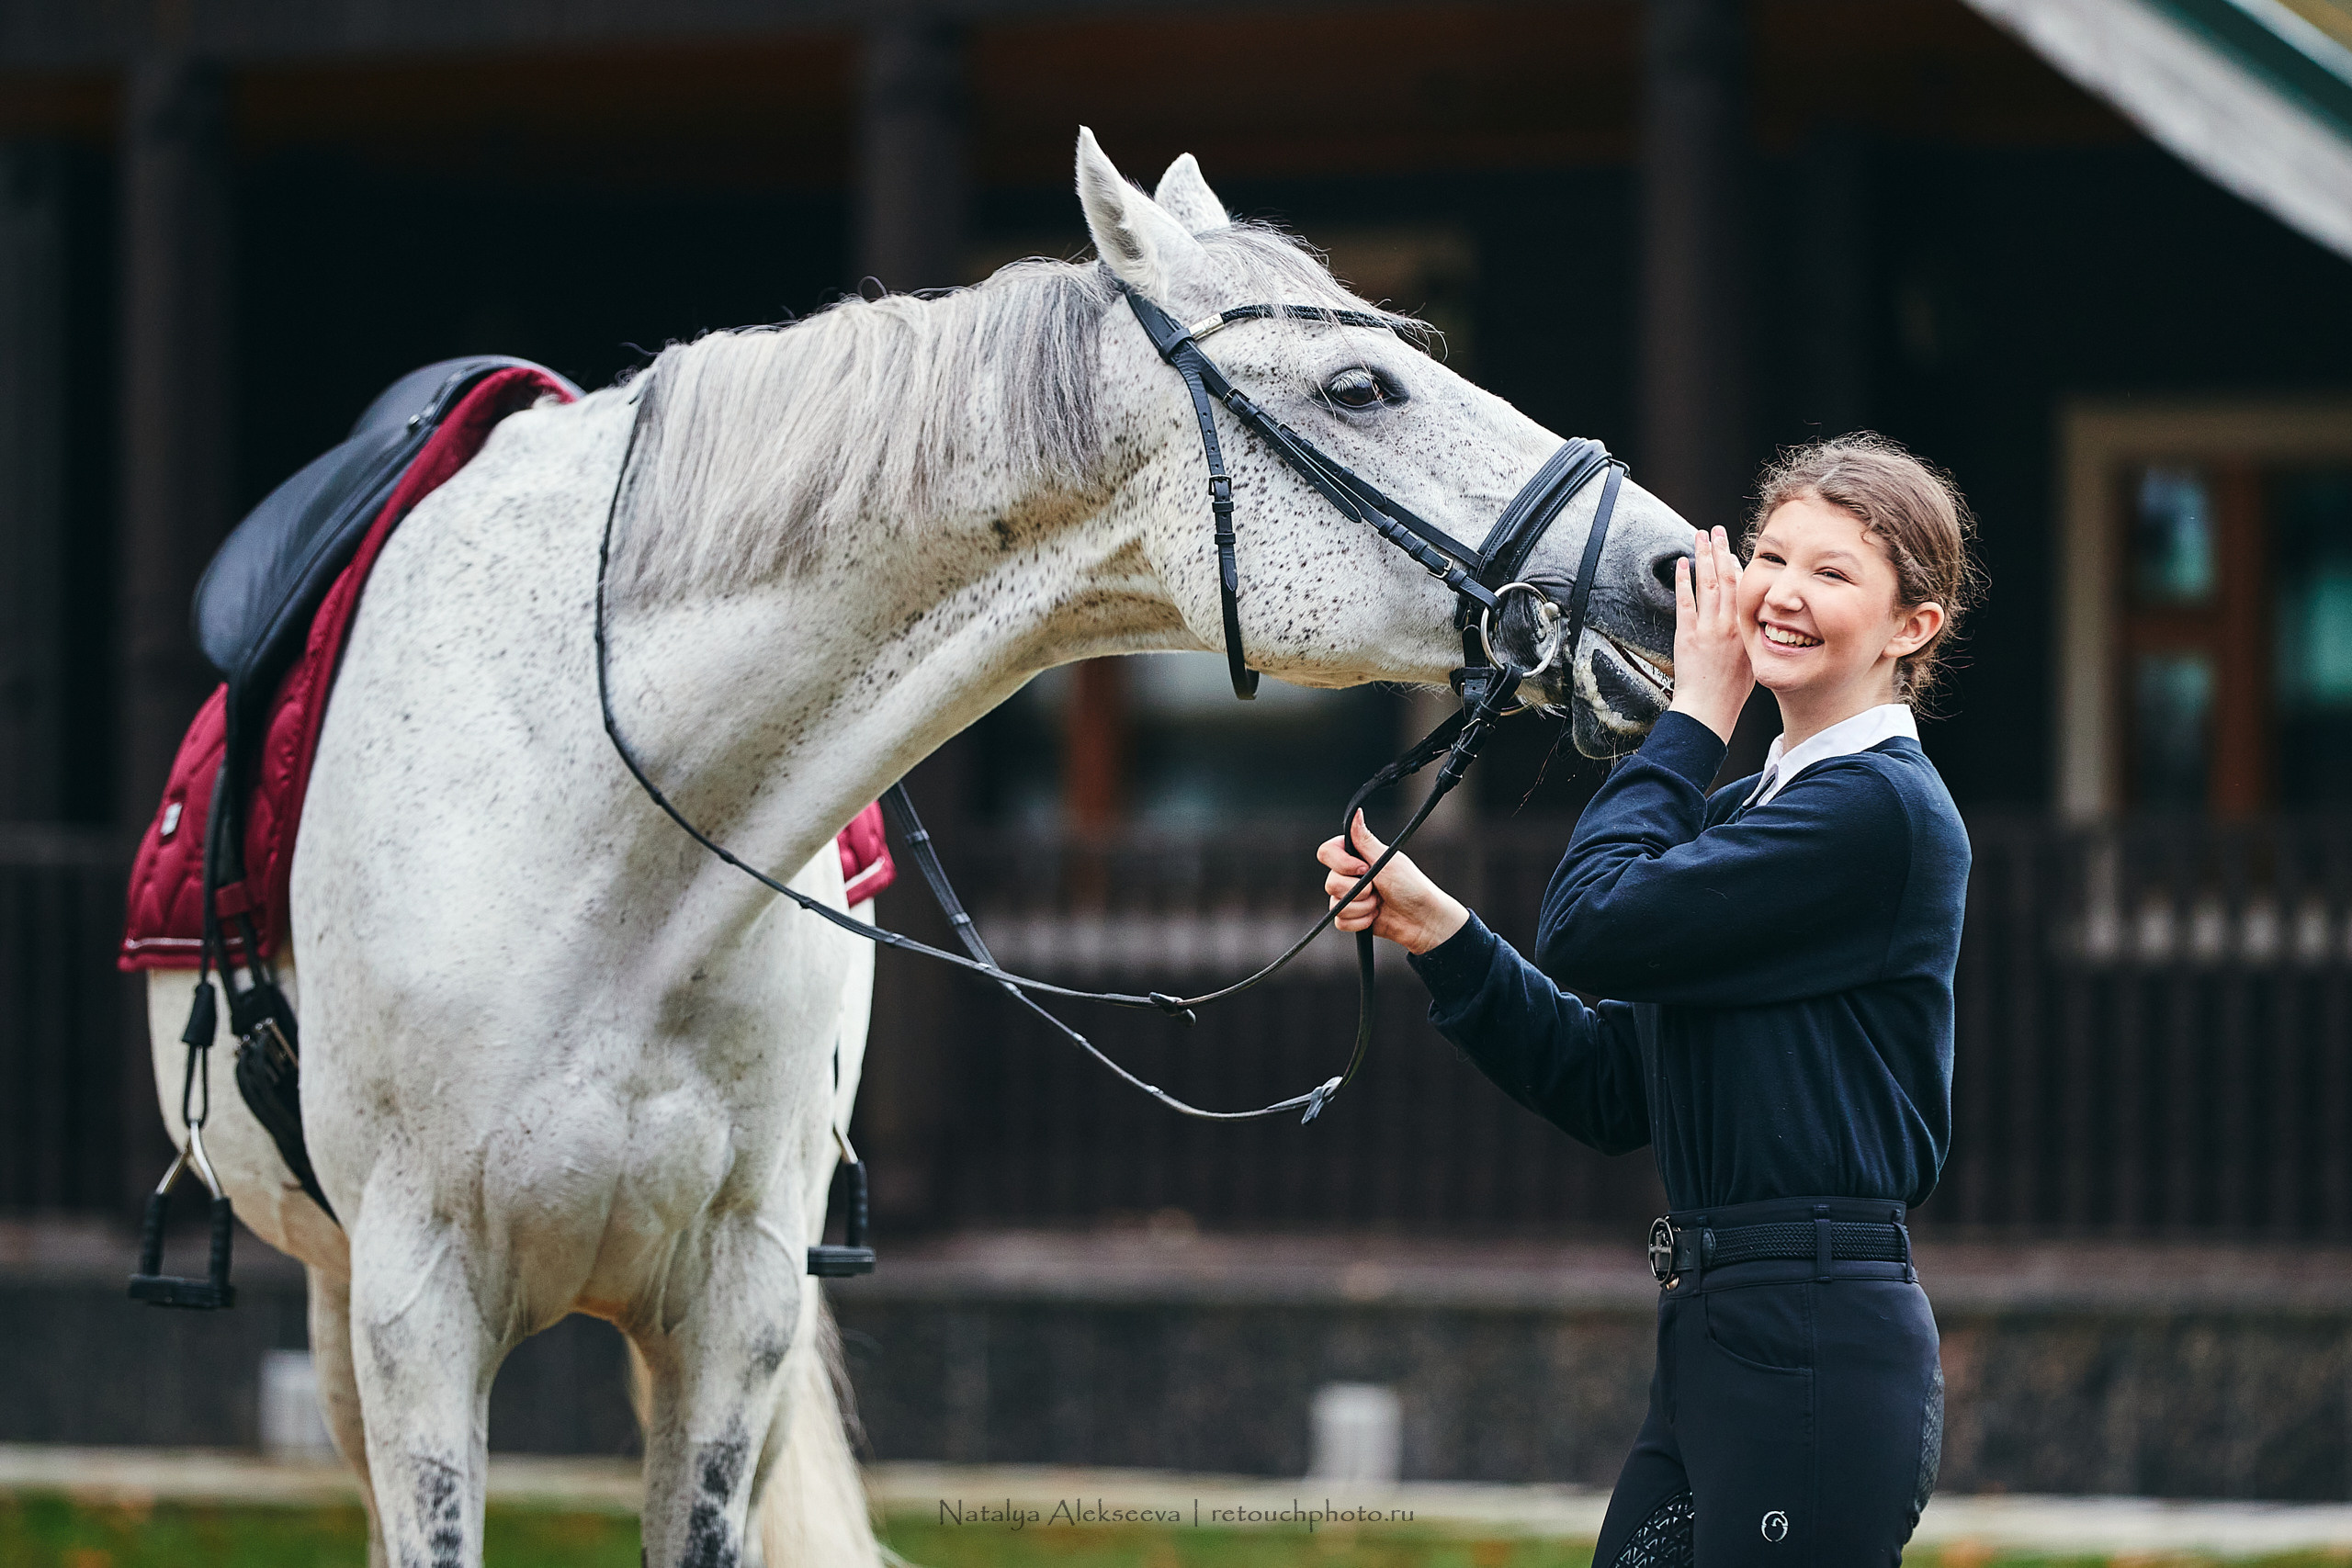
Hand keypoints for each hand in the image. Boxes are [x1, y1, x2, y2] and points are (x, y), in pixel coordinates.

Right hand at [1316, 811, 1469, 954]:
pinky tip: (1376, 916)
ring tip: (1380, 903)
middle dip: (1357, 890)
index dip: (1341, 863)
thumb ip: (1364, 839)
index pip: (1327, 852)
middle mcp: (1349, 875)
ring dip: (1362, 907)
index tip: (1364, 868)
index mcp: (1356, 856)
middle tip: (1378, 889)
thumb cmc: (1410, 886)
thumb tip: (1356, 812)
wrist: (1422, 919)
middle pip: (1330, 882)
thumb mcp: (1387, 860)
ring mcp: (1349, 897)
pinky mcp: (1351, 917)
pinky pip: (1340, 921)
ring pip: (1335, 905)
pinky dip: (1360, 921)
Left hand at [1667, 525, 1755, 743]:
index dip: (1737, 565)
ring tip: (1700, 535)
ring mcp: (1707, 628)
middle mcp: (1729, 624)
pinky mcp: (1687, 634)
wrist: (1709, 708)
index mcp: (1746, 628)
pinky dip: (1683, 580)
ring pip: (1707, 584)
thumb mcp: (1751, 659)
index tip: (1733, 550)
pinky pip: (1685, 601)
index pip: (1744, 588)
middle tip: (1717, 530)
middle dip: (1721, 550)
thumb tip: (1750, 621)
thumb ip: (1749, 636)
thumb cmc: (1731, 691)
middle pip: (1726, 578)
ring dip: (1703, 557)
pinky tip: (1682, 563)